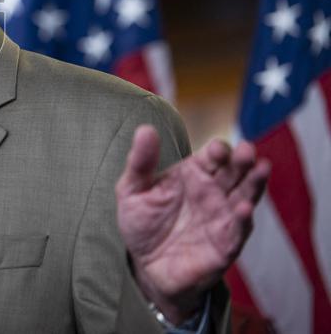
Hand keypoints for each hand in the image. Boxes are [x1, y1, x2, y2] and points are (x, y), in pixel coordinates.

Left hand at [115, 125, 269, 323]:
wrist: (146, 265)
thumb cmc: (142, 222)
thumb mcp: (133, 189)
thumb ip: (140, 161)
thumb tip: (145, 129)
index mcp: (194, 173)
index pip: (213, 156)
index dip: (217, 150)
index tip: (216, 149)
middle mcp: (214, 192)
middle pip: (235, 172)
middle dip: (243, 160)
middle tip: (247, 150)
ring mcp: (222, 218)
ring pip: (245, 196)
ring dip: (254, 183)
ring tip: (261, 168)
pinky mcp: (225, 245)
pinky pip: (238, 232)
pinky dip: (242, 220)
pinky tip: (243, 209)